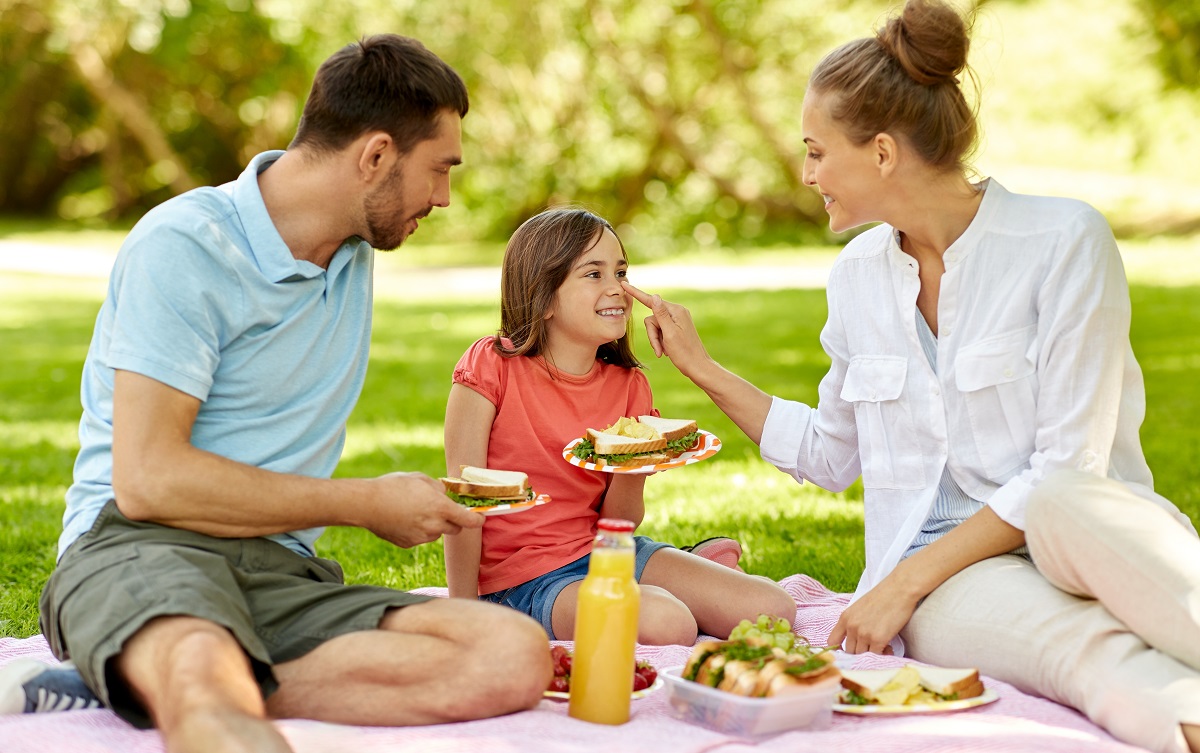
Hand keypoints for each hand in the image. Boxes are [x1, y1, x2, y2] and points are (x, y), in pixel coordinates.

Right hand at [362, 472, 483, 547]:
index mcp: (440, 508)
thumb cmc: (393, 486)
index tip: (480, 518)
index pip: (469, 520)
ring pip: (437, 534)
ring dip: (434, 525)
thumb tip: (445, 495)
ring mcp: (421, 538)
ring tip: (416, 511)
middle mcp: (434, 526)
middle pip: (455, 529)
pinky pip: (421, 538)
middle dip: (454, 521)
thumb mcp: (420, 479)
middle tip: (443, 510)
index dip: (477, 520)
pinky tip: (405, 519)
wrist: (366, 504)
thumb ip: (438, 488)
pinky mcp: (409, 544)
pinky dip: (419, 531)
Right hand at [621, 282, 711, 375]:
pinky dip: (661, 342)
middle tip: (659, 349)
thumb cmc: (684, 353)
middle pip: (652, 318)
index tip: (624, 284)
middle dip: (652, 335)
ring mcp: (677, 320)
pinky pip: (660, 331)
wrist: (697, 366)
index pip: (651, 300)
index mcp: (676, 311)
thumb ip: (661, 315)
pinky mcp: (676, 328)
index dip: (636, 293)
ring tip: (663, 352)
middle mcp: (677, 312)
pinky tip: (666, 350)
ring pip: (655, 326)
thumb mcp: (670, 333)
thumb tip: (655, 296)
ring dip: (656, 340)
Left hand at [827, 576, 919, 654]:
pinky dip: (883, 654)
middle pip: (850, 651)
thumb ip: (854, 622)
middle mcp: (851, 627)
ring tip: (883, 647)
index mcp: (845, 618)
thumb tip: (855, 640)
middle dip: (861, 651)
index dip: (840, 649)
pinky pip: (876, 656)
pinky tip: (889, 648)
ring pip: (863, 655)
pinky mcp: (878, 639)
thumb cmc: (883, 596)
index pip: (832, 642)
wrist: (900, 589)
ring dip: (872, 654)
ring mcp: (864, 634)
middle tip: (873, 647)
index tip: (850, 650)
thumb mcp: (859, 607)